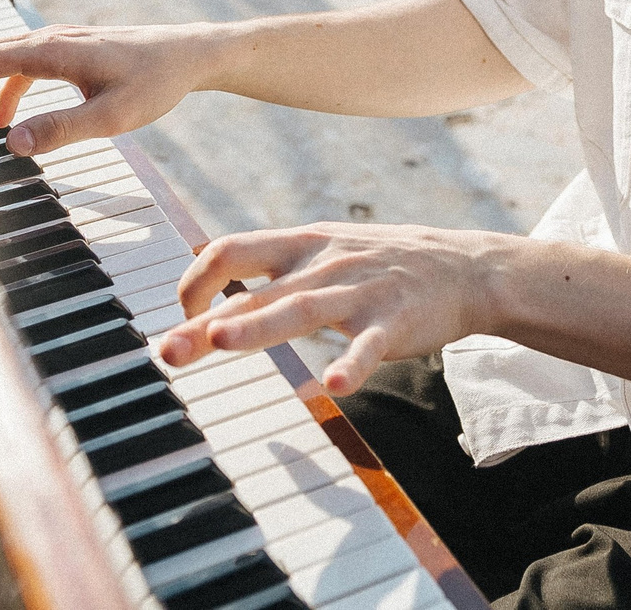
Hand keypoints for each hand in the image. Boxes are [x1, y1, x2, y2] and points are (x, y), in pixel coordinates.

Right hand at [0, 23, 216, 154]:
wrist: (188, 55)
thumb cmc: (156, 82)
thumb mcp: (112, 117)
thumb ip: (61, 129)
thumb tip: (12, 143)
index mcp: (51, 51)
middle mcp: (48, 40)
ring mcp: (57, 43)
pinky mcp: (69, 52)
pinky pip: (20, 65)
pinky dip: (1, 90)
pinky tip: (5, 120)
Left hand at [157, 222, 510, 397]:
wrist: (463, 267)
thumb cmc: (380, 263)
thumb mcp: (323, 247)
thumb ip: (272, 264)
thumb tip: (208, 281)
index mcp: (300, 244)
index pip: (230, 251)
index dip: (195, 282)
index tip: (179, 316)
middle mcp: (322, 264)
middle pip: (254, 291)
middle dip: (204, 322)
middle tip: (167, 352)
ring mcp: (358, 292)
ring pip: (301, 308)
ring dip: (259, 326)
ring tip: (221, 340)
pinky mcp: (394, 322)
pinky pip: (367, 346)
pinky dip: (350, 366)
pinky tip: (333, 386)